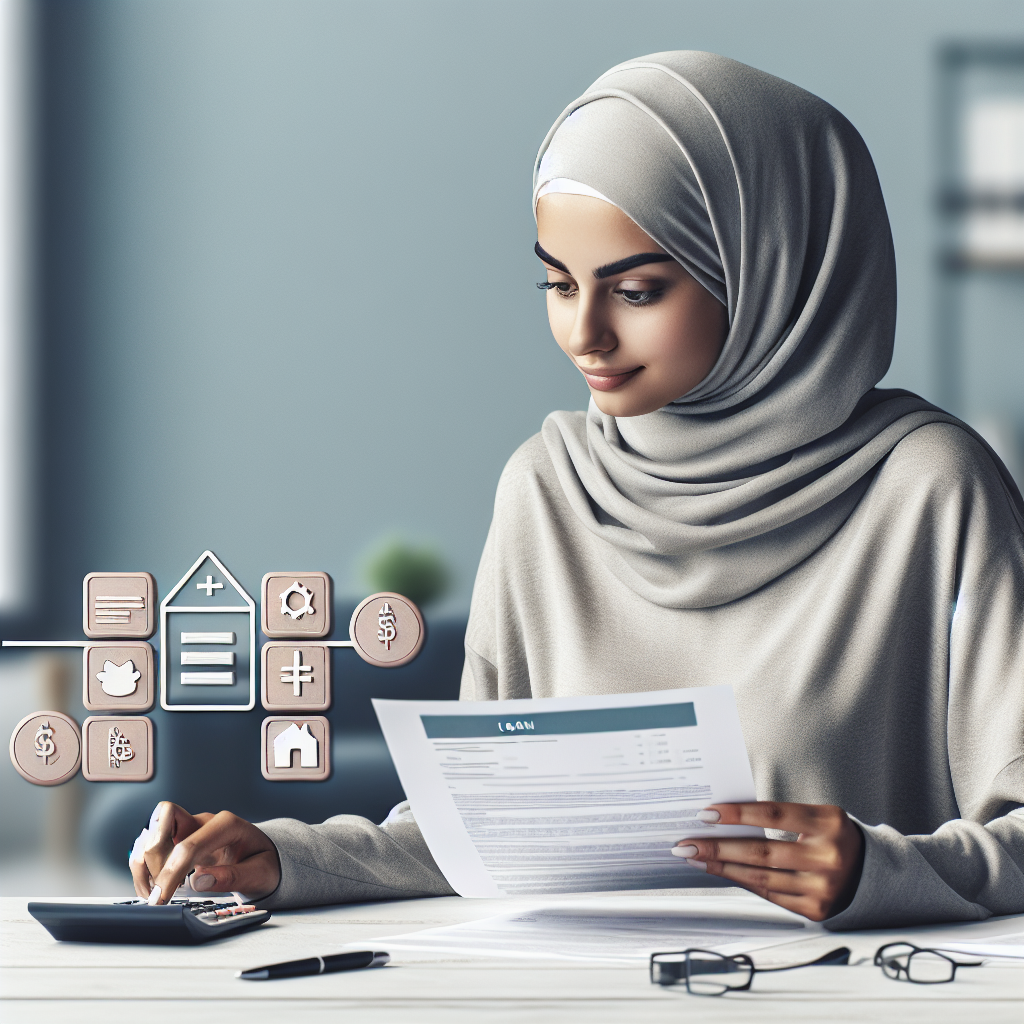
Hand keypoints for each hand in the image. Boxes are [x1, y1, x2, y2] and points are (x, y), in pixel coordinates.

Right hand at [129, 801, 280, 904]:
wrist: (263, 857)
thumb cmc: (263, 863)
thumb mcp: (259, 874)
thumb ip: (232, 877)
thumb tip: (199, 882)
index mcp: (226, 824)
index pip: (189, 844)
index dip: (171, 873)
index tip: (162, 899)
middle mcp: (203, 820)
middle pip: (161, 823)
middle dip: (155, 861)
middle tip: (161, 894)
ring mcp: (189, 827)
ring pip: (150, 833)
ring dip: (145, 864)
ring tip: (155, 895)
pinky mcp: (178, 839)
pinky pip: (150, 846)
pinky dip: (144, 867)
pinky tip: (153, 888)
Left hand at [673, 802, 864, 921]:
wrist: (870, 871)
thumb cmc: (831, 836)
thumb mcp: (815, 817)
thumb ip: (778, 817)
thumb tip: (726, 819)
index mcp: (828, 822)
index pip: (773, 814)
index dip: (737, 814)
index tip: (707, 813)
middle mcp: (827, 855)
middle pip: (761, 851)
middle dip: (718, 847)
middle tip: (688, 843)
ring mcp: (823, 886)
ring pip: (761, 877)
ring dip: (722, 867)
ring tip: (697, 858)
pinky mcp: (816, 909)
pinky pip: (769, 895)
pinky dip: (742, 882)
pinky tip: (722, 872)